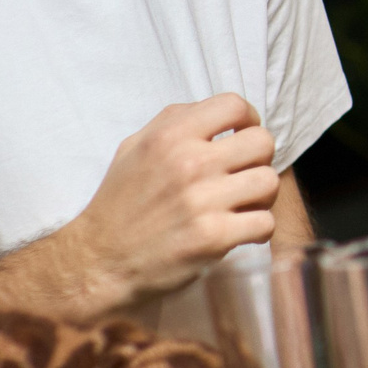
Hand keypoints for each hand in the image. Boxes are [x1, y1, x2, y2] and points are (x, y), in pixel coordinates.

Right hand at [76, 95, 280, 305]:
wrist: (99, 262)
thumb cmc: (119, 204)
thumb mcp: (134, 148)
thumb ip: (174, 123)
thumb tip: (216, 114)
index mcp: (170, 136)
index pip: (235, 105)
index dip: (248, 120)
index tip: (241, 137)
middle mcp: (189, 163)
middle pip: (262, 143)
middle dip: (258, 160)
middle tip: (242, 176)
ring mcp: (202, 201)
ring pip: (269, 182)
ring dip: (261, 197)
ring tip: (241, 206)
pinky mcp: (213, 237)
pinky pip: (265, 222)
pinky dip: (259, 229)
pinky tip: (240, 231)